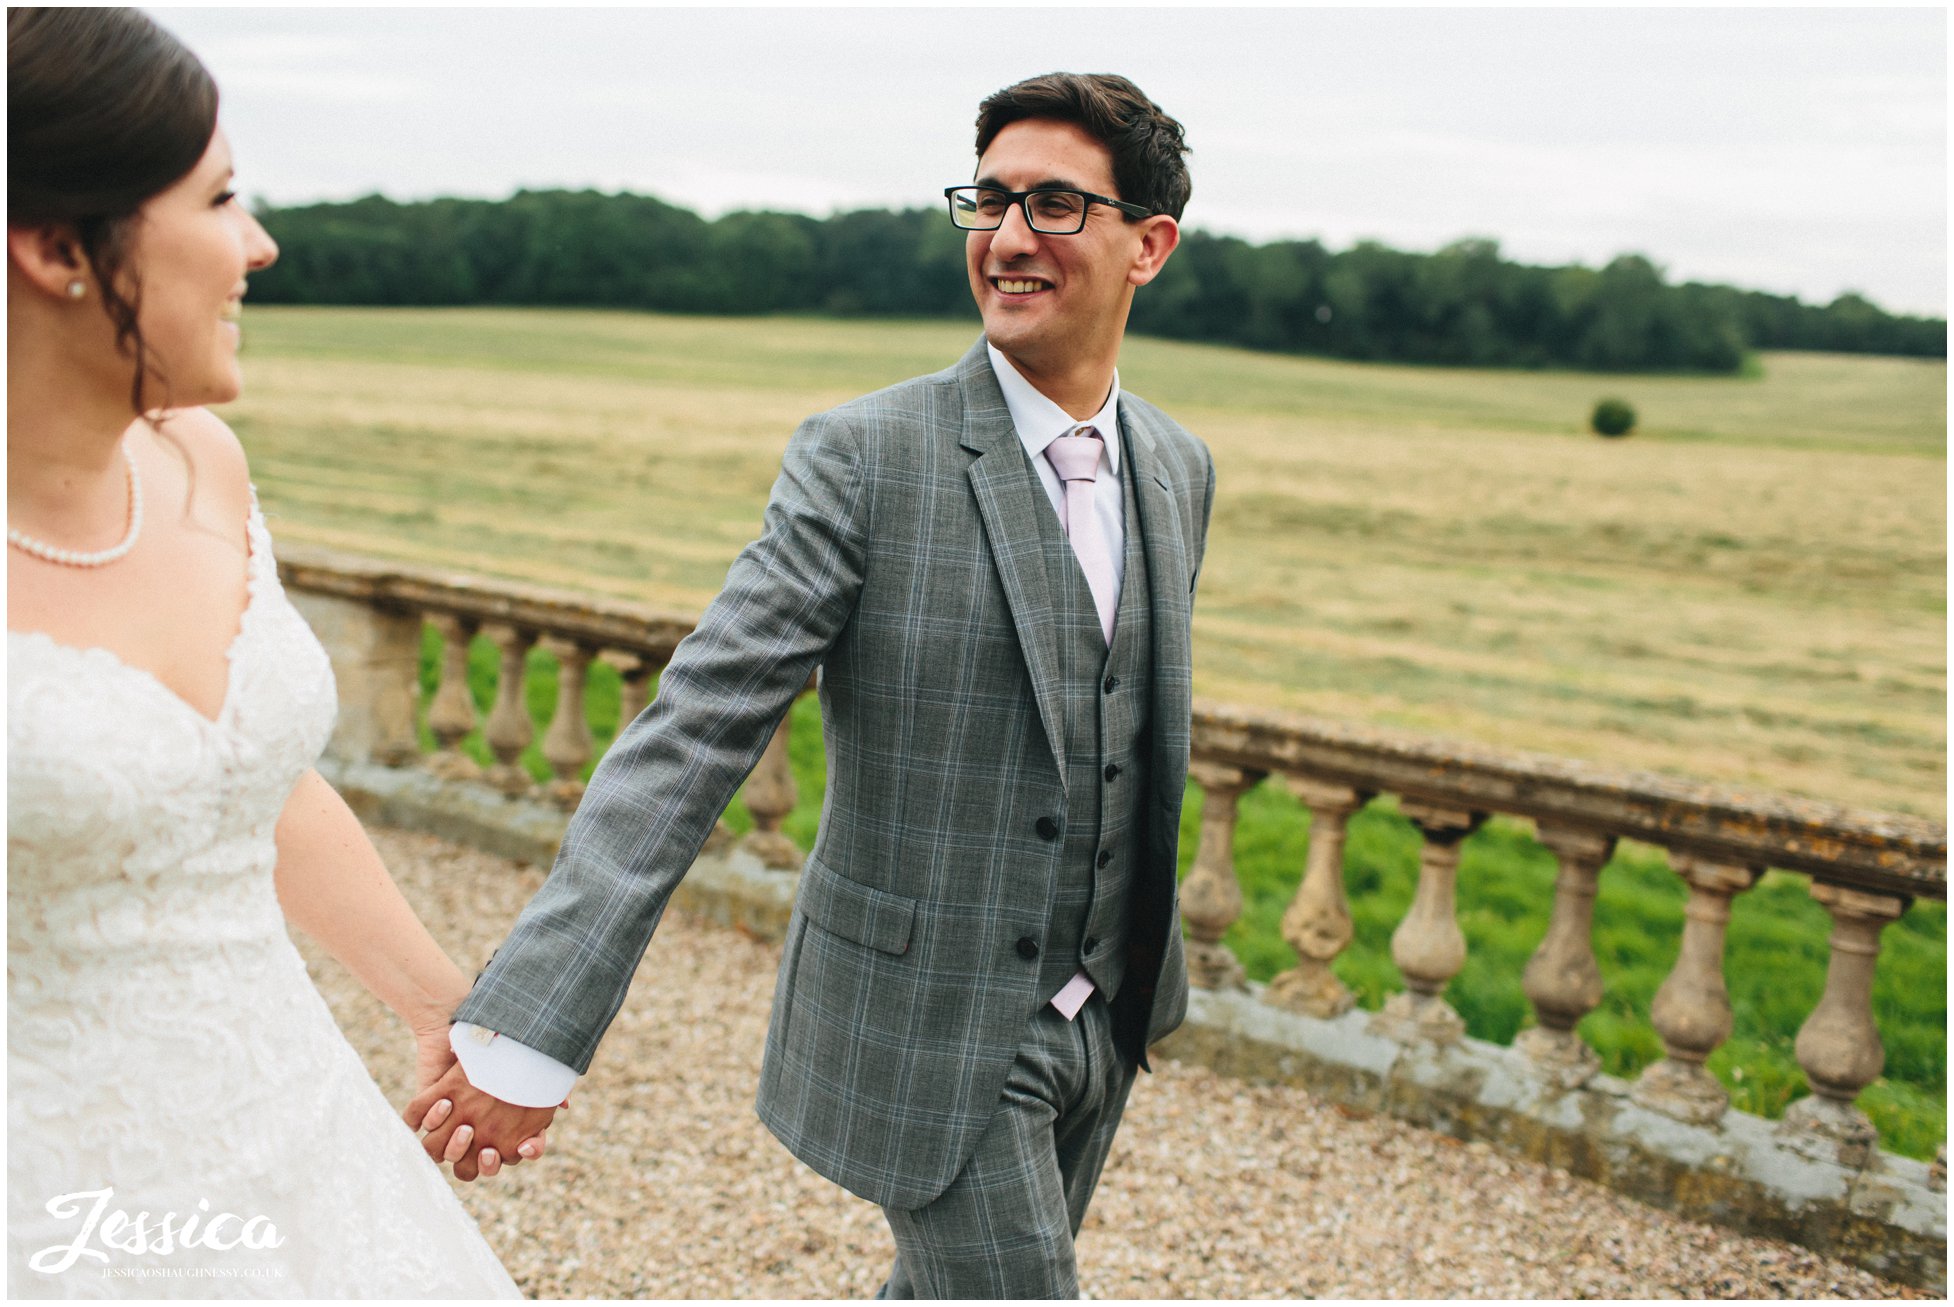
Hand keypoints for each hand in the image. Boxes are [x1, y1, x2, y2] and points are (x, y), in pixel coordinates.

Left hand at [408, 1022, 550, 1178]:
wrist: (459, 1016)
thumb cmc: (501, 1043)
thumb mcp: (528, 1064)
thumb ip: (548, 1085)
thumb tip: (566, 1104)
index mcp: (499, 1124)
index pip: (511, 1155)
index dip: (519, 1155)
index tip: (525, 1145)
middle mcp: (472, 1129)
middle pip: (476, 1167)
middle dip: (484, 1163)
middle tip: (490, 1147)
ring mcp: (445, 1121)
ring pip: (443, 1154)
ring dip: (454, 1146)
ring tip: (464, 1126)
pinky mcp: (423, 1105)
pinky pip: (418, 1124)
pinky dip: (430, 1119)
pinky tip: (444, 1103)